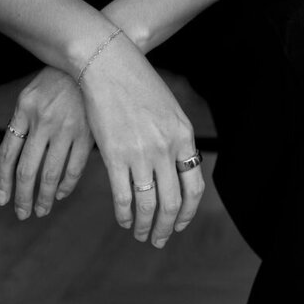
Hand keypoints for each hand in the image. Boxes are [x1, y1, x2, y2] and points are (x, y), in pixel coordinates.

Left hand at [0, 66, 93, 219]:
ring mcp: (66, 127)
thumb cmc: (58, 80)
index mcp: (24, 108)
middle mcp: (43, 120)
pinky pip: (74, 168)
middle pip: (27, 169)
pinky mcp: (87, 133)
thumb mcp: (32, 93)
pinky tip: (61, 193)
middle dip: (22, 196)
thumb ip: (22, 122)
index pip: (7, 153)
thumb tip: (13, 161)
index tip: (1, 200)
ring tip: (40, 210)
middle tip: (21, 213)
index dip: (3, 181)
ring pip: (51, 173)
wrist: (92, 60)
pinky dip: (67, 185)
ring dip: (44, 197)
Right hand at [79, 35, 204, 248]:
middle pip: (172, 203)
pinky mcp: (115, 155)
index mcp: (183, 136)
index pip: (194, 188)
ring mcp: (141, 153)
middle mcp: (166, 148)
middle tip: (158, 239)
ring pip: (147, 205)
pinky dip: (124, 214)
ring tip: (139, 233)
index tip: (178, 224)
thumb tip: (178, 168)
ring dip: (144, 226)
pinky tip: (123, 219)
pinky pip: (123, 196)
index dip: (187, 213)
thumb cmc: (137, 83)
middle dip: (165, 228)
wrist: (108, 64)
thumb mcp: (168, 109)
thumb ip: (176, 138)